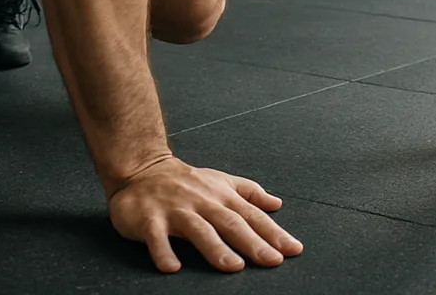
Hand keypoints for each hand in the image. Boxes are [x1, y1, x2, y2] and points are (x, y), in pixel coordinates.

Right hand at [108, 156, 303, 272]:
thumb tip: (277, 203)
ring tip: (234, 267)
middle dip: (253, 243)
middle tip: (274, 261)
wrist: (142, 168)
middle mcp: (202, 202)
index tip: (293, 249)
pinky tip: (172, 268)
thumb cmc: (187, 181)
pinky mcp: (150, 219)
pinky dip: (163, 252)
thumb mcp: (221, 181)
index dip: (273, 232)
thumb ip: (249, 192)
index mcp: (220, 195)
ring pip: (199, 229)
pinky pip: (157, 237)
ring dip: (216, 248)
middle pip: (231, 223)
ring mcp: (176, 210)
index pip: (251, 215)